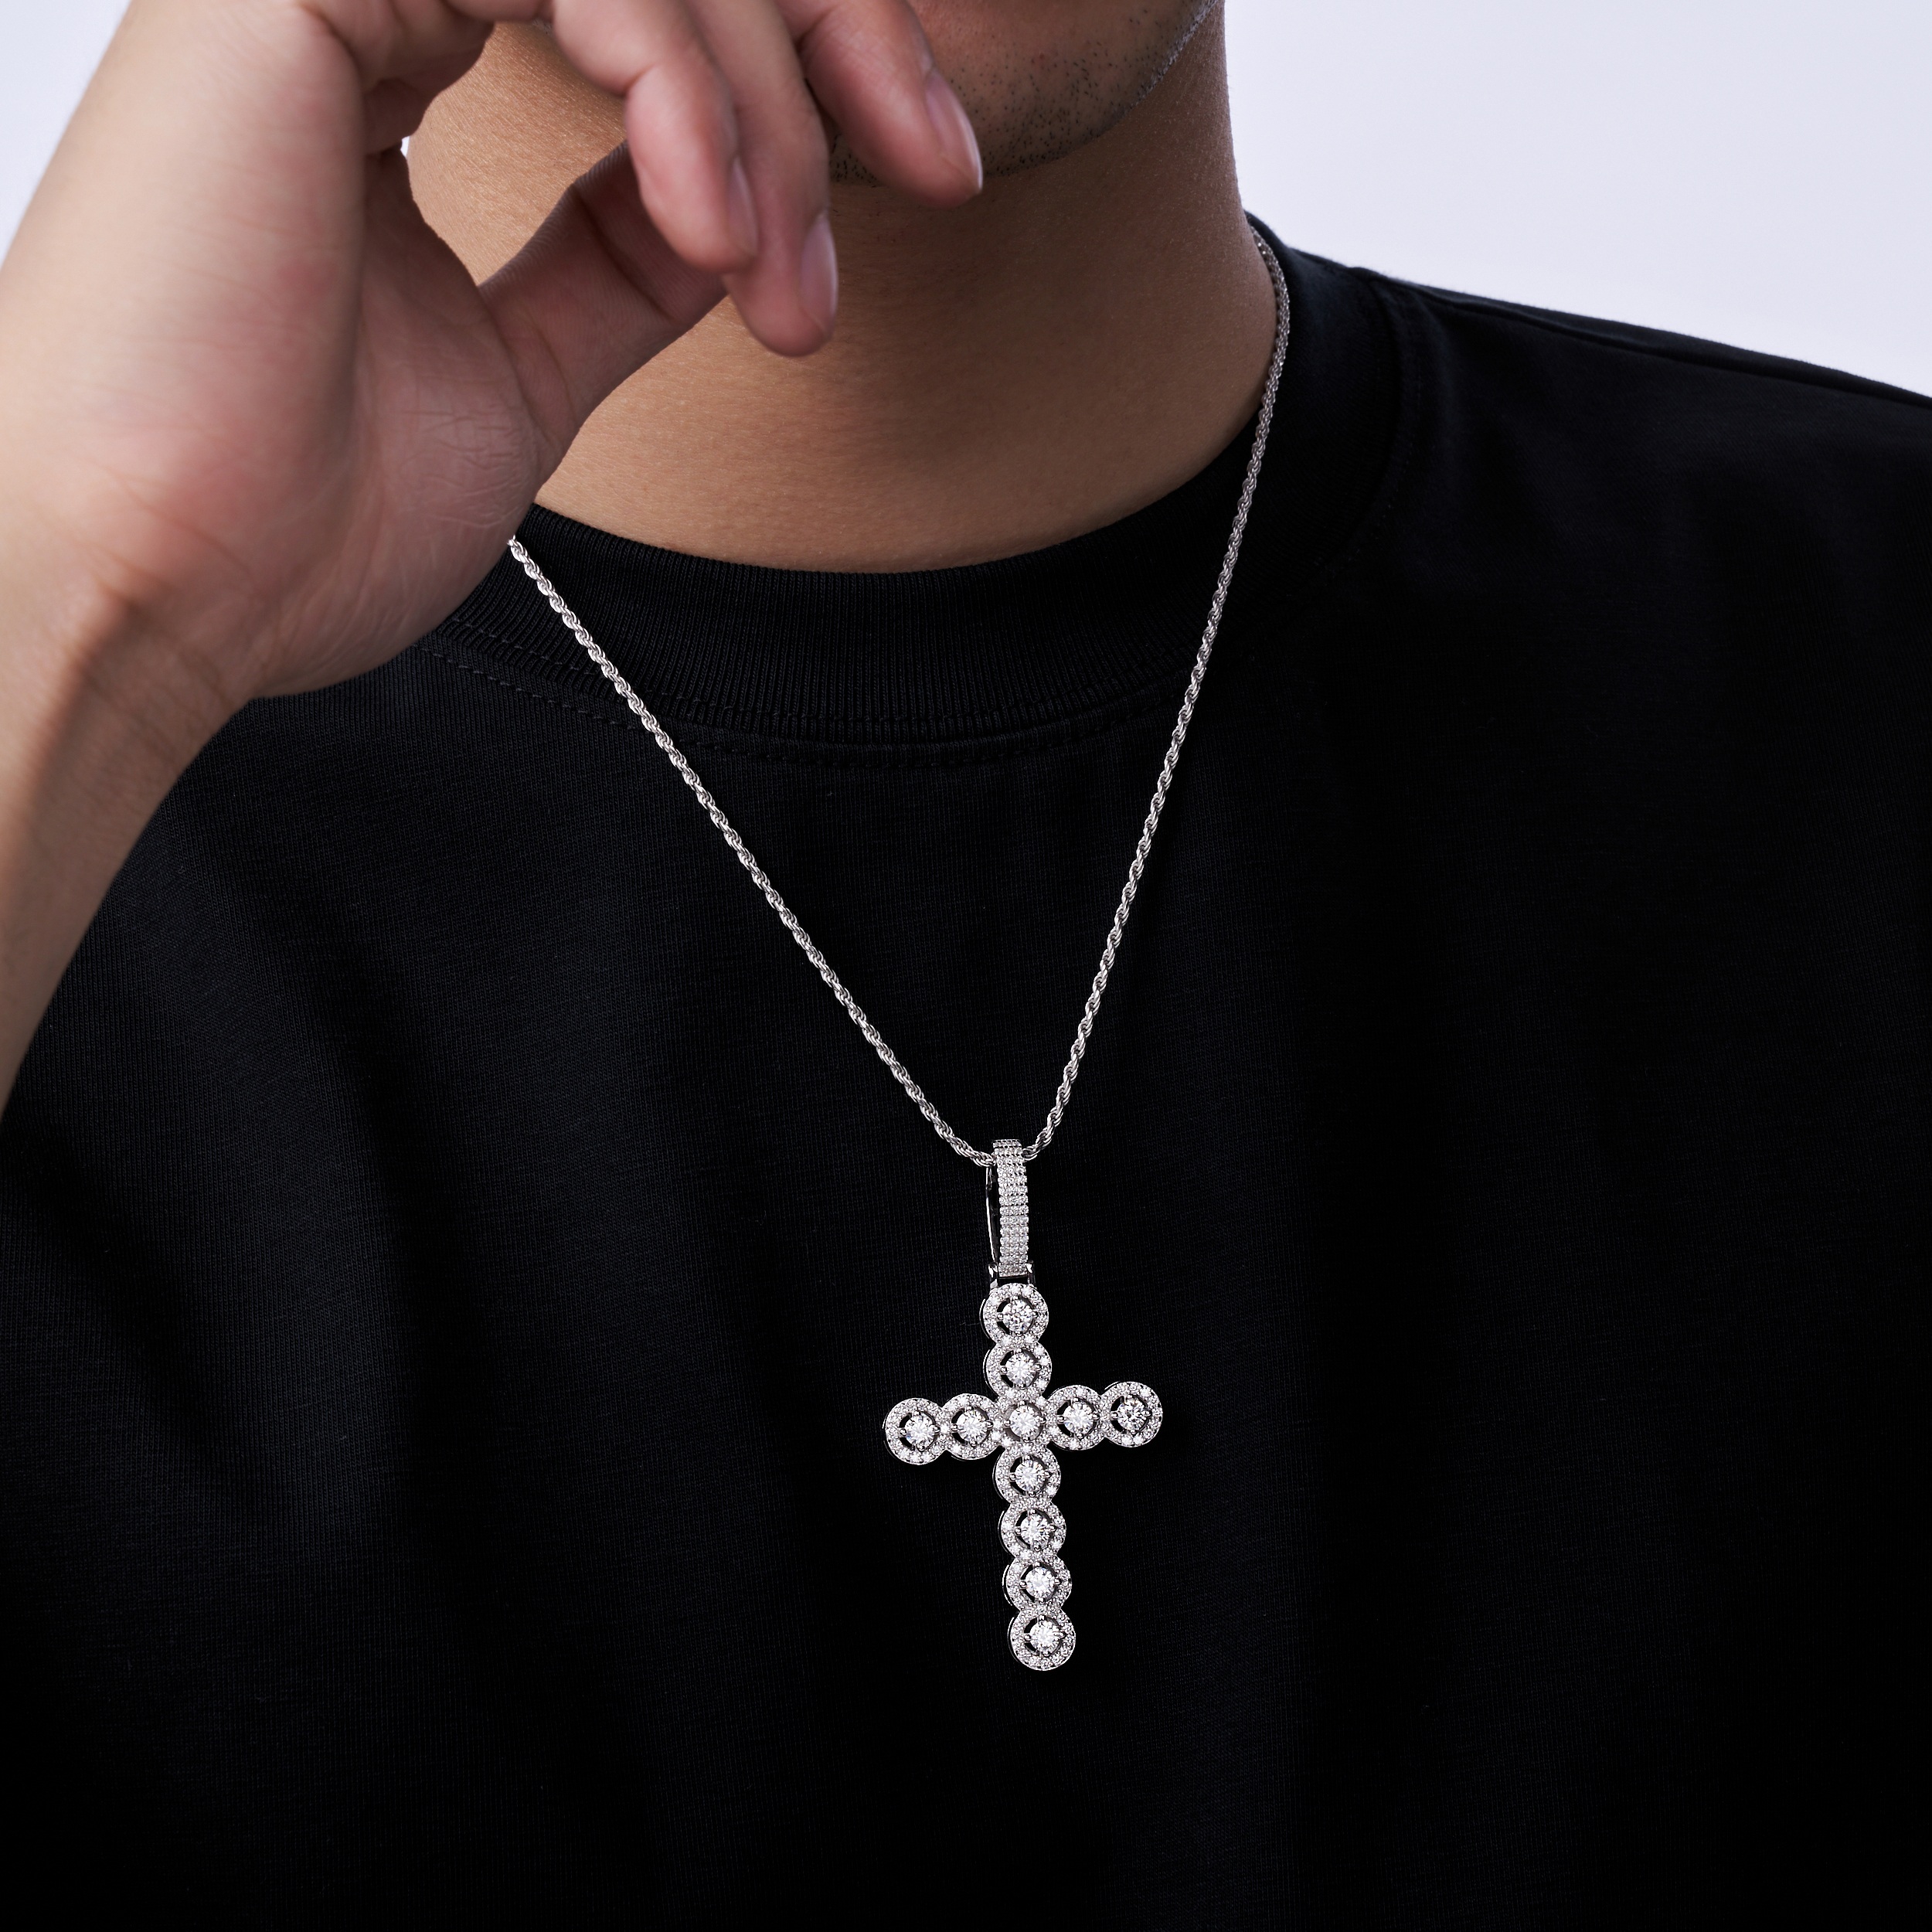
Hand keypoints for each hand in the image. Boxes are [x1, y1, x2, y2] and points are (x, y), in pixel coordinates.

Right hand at [0, 0, 981, 714]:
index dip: (811, 74)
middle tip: (940, 172)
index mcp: (389, 71)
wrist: (158, 587)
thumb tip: (731, 211)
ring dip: (764, 103)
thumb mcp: (520, 377)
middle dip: (839, 46)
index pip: (646, 7)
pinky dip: (677, 79)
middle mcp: (364, 1)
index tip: (934, 173)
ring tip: (775, 278)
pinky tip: (711, 219)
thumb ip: (618, 269)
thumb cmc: (293, 519)